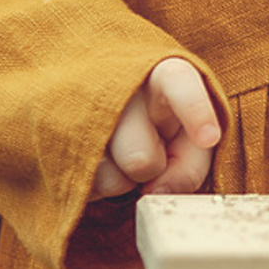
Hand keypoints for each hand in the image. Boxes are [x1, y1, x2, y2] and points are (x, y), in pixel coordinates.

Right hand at [91, 57, 221, 200]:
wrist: (100, 100)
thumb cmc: (159, 118)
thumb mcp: (187, 130)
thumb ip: (191, 162)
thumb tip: (159, 192)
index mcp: (162, 75)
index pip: (177, 82)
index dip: (194, 110)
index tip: (208, 138)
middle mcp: (120, 90)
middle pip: (141, 158)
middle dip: (151, 168)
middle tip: (152, 150)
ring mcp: (83, 115)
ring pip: (111, 179)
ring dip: (123, 179)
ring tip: (122, 151)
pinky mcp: (60, 143)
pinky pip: (88, 187)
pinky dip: (100, 185)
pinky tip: (101, 159)